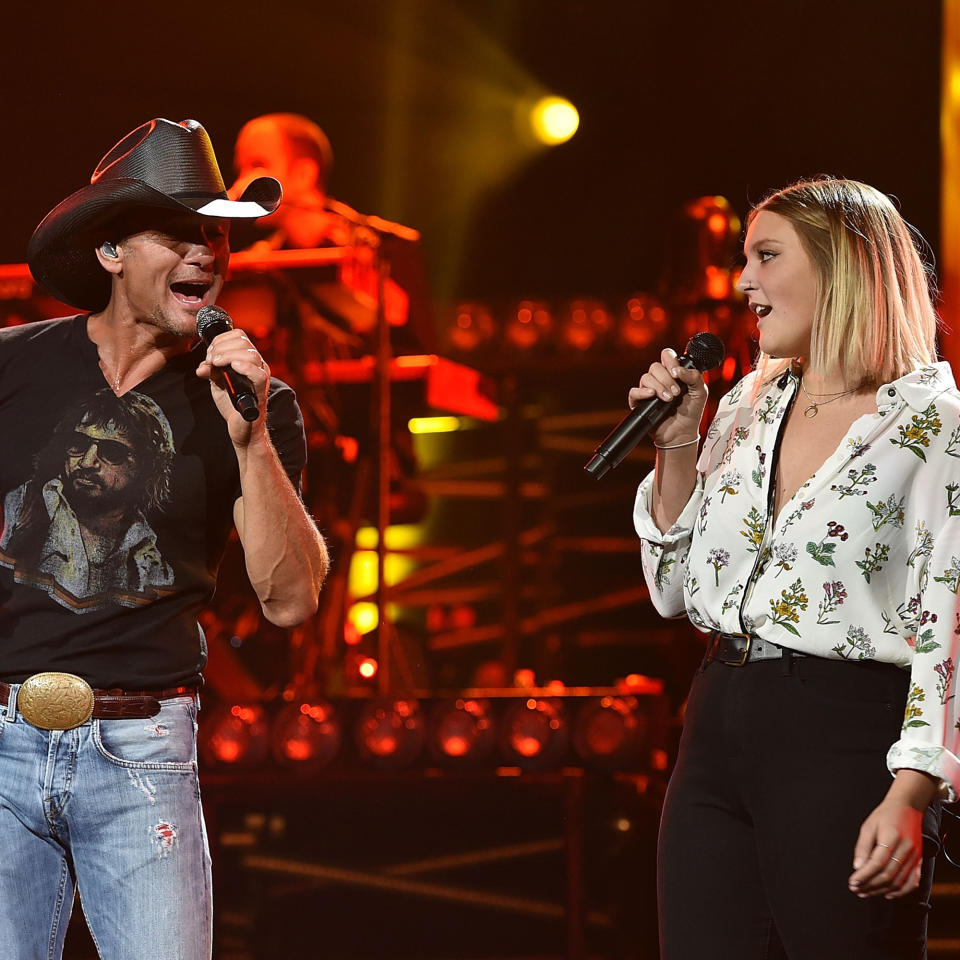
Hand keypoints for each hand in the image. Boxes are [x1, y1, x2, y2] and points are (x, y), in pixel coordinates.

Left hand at [195, 328, 269, 444]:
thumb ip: (211, 371)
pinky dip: (244, 367)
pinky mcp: (260, 392)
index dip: (221, 340)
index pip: (239, 336)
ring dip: (228, 355)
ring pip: (251, 354)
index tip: (209, 354)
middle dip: (221, 347)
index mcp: (248, 360)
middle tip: (210, 360)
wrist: (240, 429)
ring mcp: (260, 378)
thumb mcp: (217, 383)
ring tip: (215, 364)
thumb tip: (202, 366)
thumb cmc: (232, 405)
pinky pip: (258, 374)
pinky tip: (231, 366)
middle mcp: (258, 366)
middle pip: (244, 342)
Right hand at [627, 347, 707, 446]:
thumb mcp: (700, 392)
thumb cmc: (691, 413)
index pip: (666, 356)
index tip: (677, 373)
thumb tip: (677, 370)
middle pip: (655, 366)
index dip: (670, 361)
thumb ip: (694, 377)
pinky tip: (652, 396)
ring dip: (659, 387)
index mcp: (673, 373)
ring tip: (669, 400)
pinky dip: (642, 392)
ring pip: (646, 378)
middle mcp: (659, 379)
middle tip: (676, 393)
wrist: (682, 433)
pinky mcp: (639, 402)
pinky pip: (634, 391)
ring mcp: (648, 390)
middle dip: (666, 379)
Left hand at [848, 799, 923, 898]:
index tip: (852, 882)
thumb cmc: (885, 815)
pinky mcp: (919, 861)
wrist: (907, 808)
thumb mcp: (868, 826)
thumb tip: (857, 866)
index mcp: (892, 837)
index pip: (877, 863)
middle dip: (870, 885)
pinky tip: (887, 894)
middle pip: (888, 875)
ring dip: (881, 890)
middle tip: (856, 889)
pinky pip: (912, 881)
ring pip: (899, 881)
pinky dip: (901, 891)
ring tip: (865, 892)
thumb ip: (863, 847)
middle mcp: (906, 849)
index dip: (864, 875)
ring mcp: (915, 857)